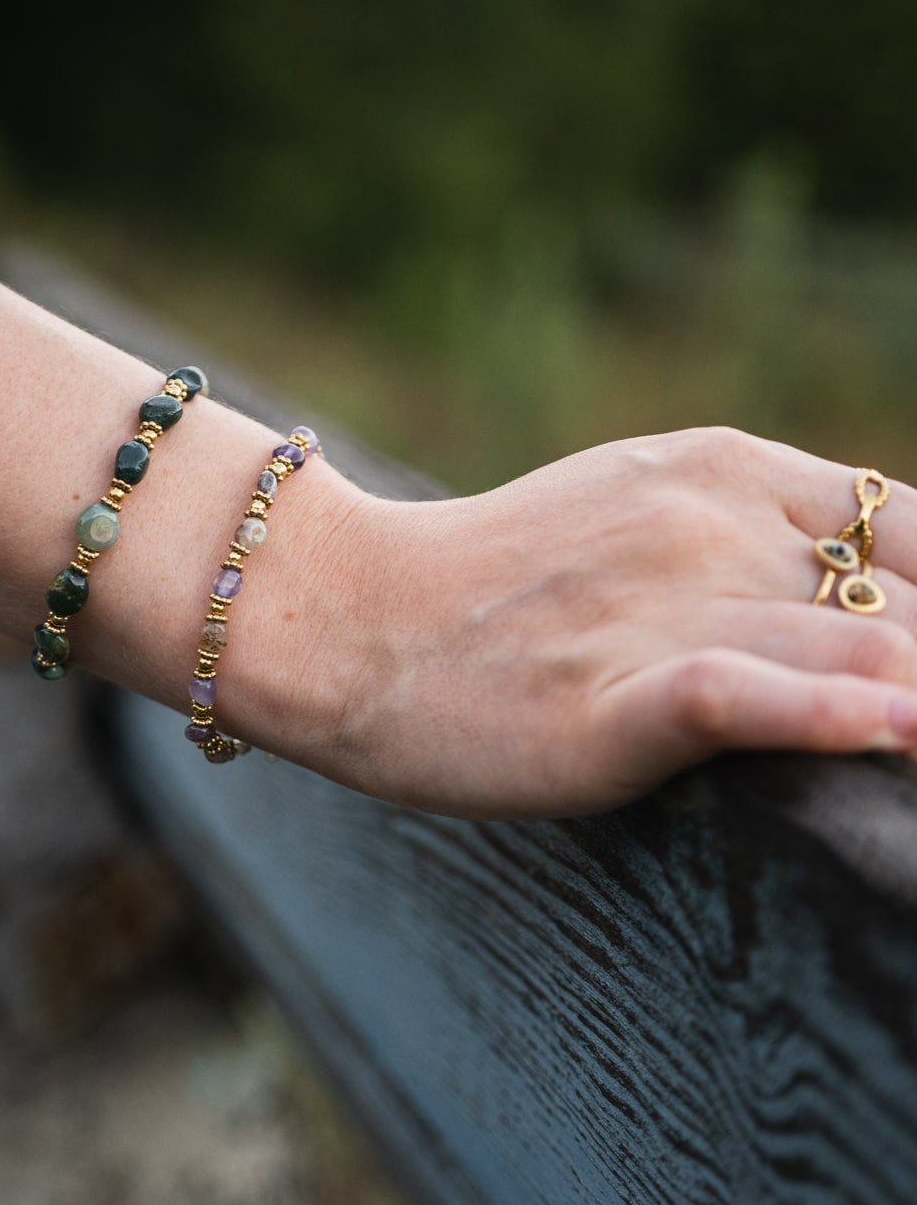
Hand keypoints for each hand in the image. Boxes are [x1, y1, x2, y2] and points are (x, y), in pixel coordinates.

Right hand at [307, 428, 916, 818]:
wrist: (344, 612)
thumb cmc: (489, 580)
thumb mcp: (629, 510)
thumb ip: (743, 535)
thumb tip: (862, 605)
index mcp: (724, 471)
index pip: (914, 533)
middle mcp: (709, 528)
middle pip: (906, 608)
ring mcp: (658, 609)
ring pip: (862, 649)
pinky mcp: (606, 698)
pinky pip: (740, 694)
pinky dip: (827, 714)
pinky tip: (889, 733)